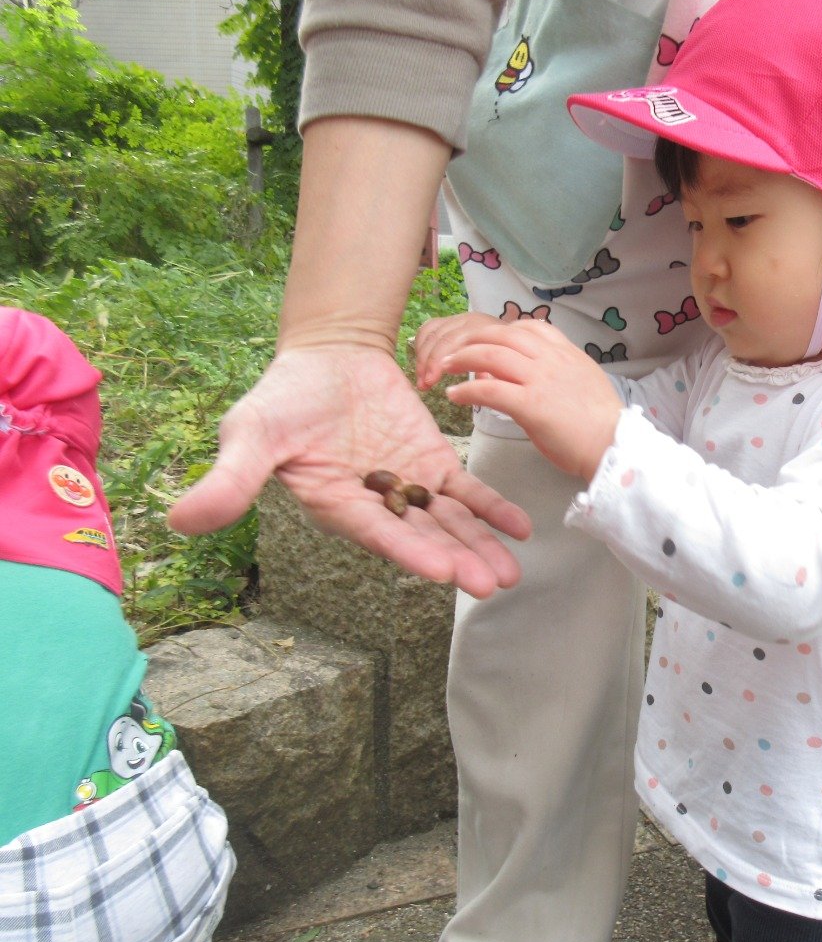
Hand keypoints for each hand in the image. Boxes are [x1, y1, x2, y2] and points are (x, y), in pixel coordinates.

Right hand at [168, 346, 531, 595]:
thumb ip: (230, 480)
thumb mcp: (251, 434)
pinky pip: (465, 490)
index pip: (377, 533)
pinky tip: (521, 527)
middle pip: (422, 537)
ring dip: (480, 545)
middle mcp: (375, 505)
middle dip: (457, 560)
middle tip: (491, 585)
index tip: (442, 571)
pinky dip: (491, 507)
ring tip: (510, 573)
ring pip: (449, 522)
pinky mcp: (432, 463)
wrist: (325, 356)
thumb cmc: (282, 398)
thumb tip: (181, 523)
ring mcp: (407, 486)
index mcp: (335, 506)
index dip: (409, 551)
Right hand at [414, 311, 504, 390]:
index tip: (432, 382)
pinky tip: (421, 364)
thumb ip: (490, 378)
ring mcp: (459, 319)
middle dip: (428, 362)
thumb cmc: (512, 365)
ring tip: (422, 381)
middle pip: (441, 337)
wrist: (520, 346)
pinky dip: (421, 346)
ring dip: (422, 357)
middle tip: (424, 385)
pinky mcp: (450, 322)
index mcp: (485, 330)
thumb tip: (470, 390)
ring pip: (431, 332)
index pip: (455, 341)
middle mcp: (470, 320)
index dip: (439, 361)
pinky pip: (428, 328)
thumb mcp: (506, 374)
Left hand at [421, 315, 623, 480]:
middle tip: (451, 353)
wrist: (614, 444)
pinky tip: (454, 396)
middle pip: (499, 335)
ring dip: (460, 359)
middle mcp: (551, 358)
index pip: (525, 327)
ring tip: (443, 369)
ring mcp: (540, 379)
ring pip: (489, 355)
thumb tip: (527, 370)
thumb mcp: (582, 382)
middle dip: (469, 341)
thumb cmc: (600, 422)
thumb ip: (554, 371)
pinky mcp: (530, 405)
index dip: (498, 332)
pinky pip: (489, 390)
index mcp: (565, 352)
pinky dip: (467, 391)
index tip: (484, 344)